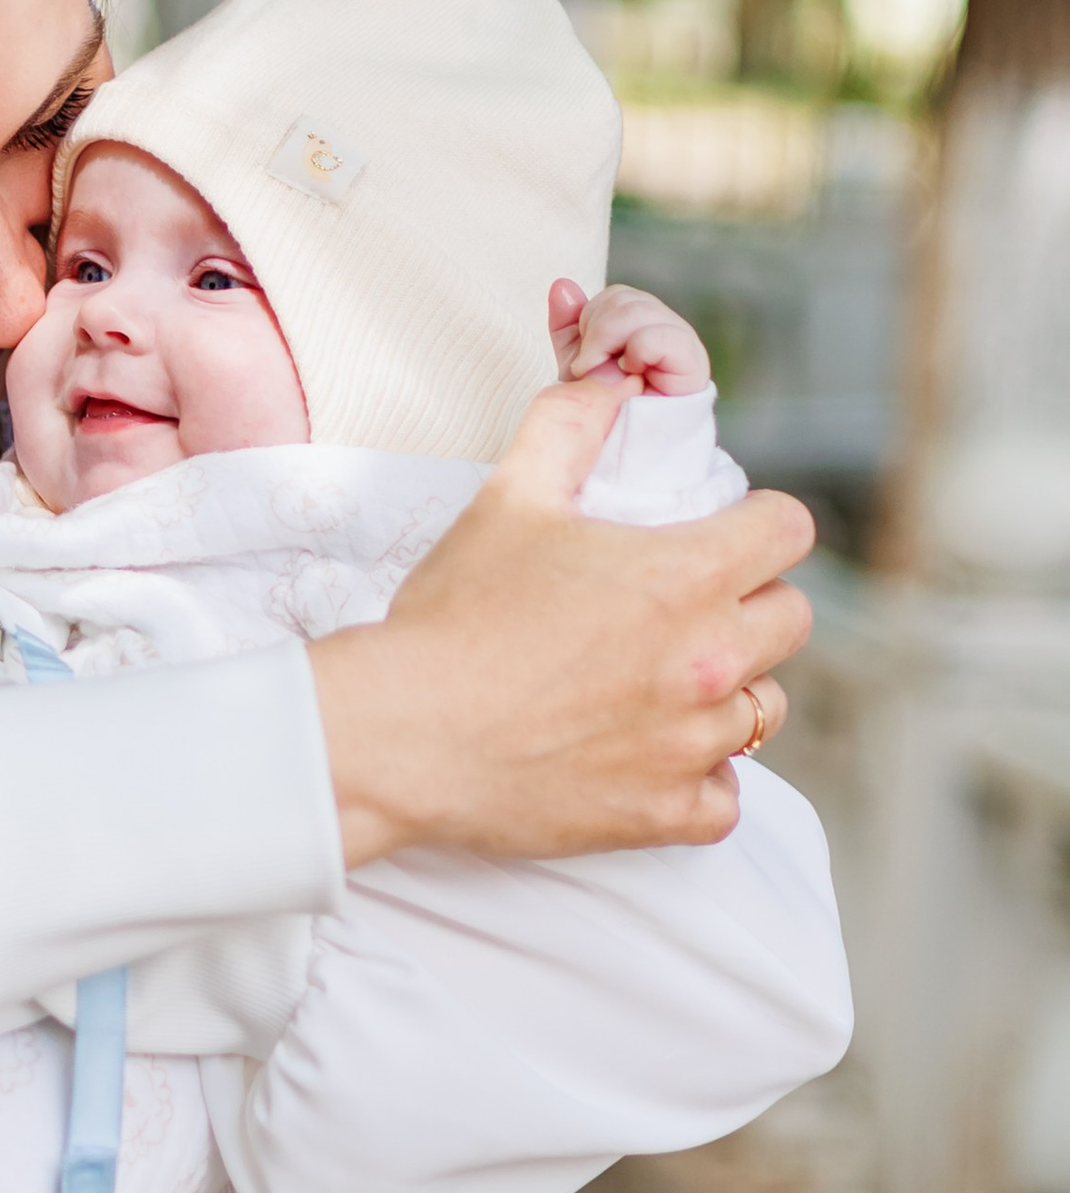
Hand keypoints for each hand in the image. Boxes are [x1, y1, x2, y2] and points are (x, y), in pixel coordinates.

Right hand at [310, 376, 810, 865]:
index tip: (723, 536)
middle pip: (791, 620)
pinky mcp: (662, 812)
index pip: (790, 530)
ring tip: (656, 688)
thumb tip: (610, 381)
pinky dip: (697, 782)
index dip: (758, 524)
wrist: (400, 736)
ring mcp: (690, 743)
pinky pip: (724, 799)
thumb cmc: (451, 618)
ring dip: (723, 694)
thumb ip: (571, 426)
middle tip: (681, 613)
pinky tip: (650, 758)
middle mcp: (708, 660)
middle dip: (748, 606)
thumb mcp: (508, 499)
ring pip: (763, 710)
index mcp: (686, 575)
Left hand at [548, 274, 711, 396]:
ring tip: (609, 376)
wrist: (622, 450)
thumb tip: (562, 285)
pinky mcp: (692, 363)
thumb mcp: (578, 365)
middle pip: (626, 298)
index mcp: (643, 323)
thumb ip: (569, 326)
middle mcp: (666, 326)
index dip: (590, 320)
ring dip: (609, 344)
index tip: (585, 358)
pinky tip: (632, 377)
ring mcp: (682, 343)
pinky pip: (660, 335)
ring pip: (639, 310)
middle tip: (591, 369)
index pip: (616, 295)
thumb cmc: (604, 410)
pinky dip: (637, 352)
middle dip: (596, 333)